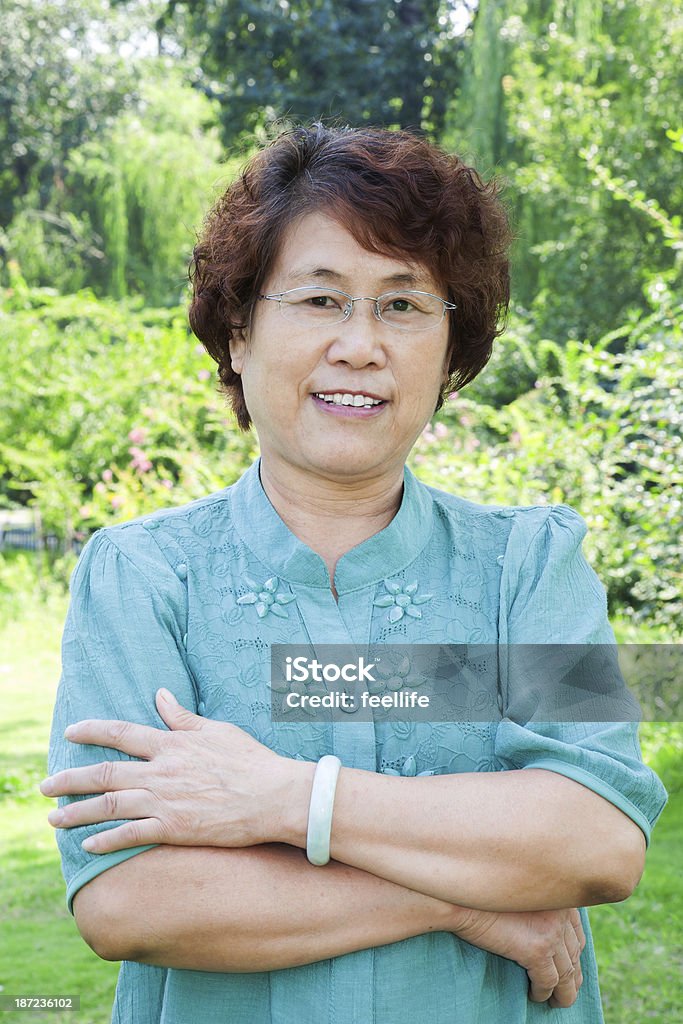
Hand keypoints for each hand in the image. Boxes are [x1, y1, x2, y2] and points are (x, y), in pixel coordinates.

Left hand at [40, 689, 312, 854]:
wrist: (272, 795)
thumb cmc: (250, 760)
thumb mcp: (216, 730)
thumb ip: (182, 717)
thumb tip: (160, 694)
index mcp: (171, 744)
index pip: (122, 733)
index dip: (92, 730)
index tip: (71, 732)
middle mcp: (161, 772)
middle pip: (104, 774)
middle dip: (69, 780)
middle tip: (44, 786)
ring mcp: (165, 802)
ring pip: (109, 806)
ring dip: (77, 813)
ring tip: (53, 819)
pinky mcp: (173, 830)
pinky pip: (130, 835)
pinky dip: (106, 841)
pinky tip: (88, 845)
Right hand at [450, 905, 585, 1007]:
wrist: (462, 899)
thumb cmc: (483, 897)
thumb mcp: (518, 898)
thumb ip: (536, 910)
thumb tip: (542, 933)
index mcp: (557, 898)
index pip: (576, 932)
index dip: (575, 953)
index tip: (570, 965)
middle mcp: (560, 913)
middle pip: (575, 953)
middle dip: (573, 975)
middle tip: (566, 991)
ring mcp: (552, 931)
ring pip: (566, 973)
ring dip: (563, 992)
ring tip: (556, 1002)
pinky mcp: (538, 950)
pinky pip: (548, 981)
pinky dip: (543, 993)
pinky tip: (535, 997)